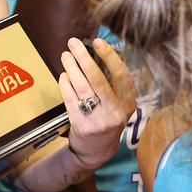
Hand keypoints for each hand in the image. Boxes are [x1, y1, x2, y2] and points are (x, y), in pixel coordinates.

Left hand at [58, 38, 134, 170]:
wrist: (96, 150)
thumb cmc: (105, 119)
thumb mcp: (116, 104)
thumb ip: (110, 83)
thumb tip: (96, 52)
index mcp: (128, 104)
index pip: (121, 76)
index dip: (110, 56)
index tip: (98, 42)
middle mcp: (116, 112)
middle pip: (98, 80)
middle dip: (84, 58)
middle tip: (73, 43)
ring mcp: (98, 120)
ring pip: (82, 87)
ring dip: (71, 68)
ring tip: (65, 55)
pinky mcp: (82, 125)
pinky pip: (70, 98)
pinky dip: (65, 84)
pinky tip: (63, 75)